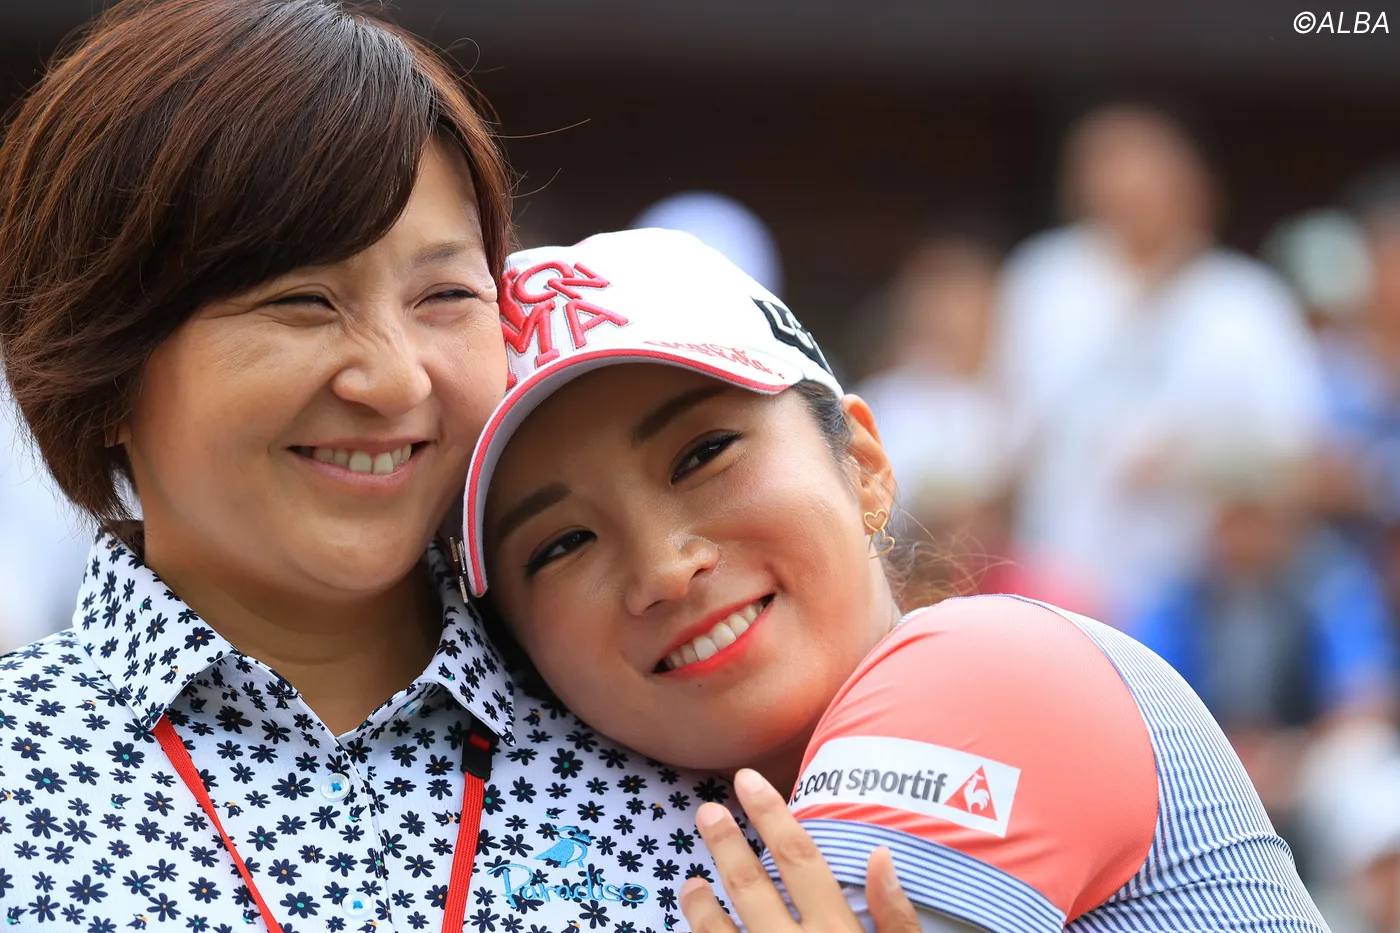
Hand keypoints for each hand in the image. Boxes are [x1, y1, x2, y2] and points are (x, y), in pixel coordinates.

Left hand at [680, 768, 919, 931]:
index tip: (746, 779)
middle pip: (751, 888)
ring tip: (690, 882)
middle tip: (706, 810)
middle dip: (727, 845)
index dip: (771, 815)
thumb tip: (882, 854)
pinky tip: (698, 926)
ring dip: (701, 905)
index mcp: (837, 932)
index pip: (799, 859)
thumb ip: (896, 916)